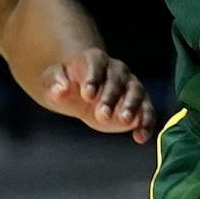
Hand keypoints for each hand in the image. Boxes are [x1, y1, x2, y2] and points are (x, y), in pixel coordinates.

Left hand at [42, 49, 156, 141]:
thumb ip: (55, 84)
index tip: (87, 95)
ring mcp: (130, 86)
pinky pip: (147, 112)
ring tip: (125, 120)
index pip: (96, 65)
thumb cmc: (65, 85)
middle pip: (117, 81)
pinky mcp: (139, 104)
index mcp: (94, 60)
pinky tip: (140, 137)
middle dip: (110, 97)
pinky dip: (146, 123)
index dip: (93, 79)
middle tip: (102, 115)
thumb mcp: (53, 82)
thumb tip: (60, 89)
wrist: (81, 93)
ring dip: (132, 106)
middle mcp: (116, 70)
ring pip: (136, 92)